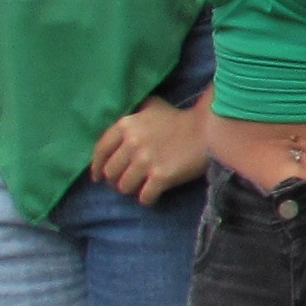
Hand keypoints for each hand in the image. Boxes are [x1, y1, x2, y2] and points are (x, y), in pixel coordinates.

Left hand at [88, 94, 209, 202]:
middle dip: (116, 179)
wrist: (209, 129)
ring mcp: (145, 161)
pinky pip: (145, 197)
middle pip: (111, 172)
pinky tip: (152, 196)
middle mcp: (131, 143)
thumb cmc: (179, 118)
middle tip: (126, 181)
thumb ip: (135, 113)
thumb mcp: (153, 107)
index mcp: (126, 125)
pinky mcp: (161, 177)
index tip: (98, 176)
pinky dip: (147, 199)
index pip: (100, 150)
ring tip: (140, 187)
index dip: (96, 166)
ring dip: (131, 189)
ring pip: (124, 186)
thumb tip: (123, 122)